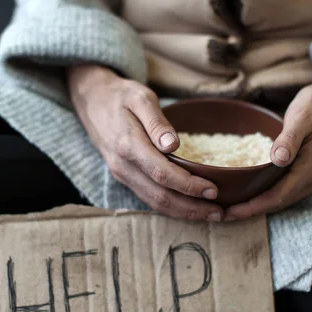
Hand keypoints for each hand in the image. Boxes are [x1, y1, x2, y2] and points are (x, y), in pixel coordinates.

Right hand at [68, 65, 222, 220]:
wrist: (91, 100)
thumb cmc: (120, 96)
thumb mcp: (140, 97)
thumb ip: (156, 122)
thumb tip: (172, 145)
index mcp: (128, 145)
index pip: (162, 173)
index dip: (188, 185)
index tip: (213, 190)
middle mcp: (123, 166)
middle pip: (160, 196)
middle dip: (191, 208)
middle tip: (219, 212)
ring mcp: (122, 174)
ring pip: (154, 203)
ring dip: (183, 213)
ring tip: (210, 215)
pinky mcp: (125, 177)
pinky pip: (149, 198)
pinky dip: (171, 208)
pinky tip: (189, 208)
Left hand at [225, 81, 311, 219]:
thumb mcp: (302, 117)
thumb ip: (290, 140)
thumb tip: (278, 159)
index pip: (278, 196)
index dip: (253, 207)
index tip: (230, 212)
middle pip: (279, 203)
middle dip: (251, 211)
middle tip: (222, 215)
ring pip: (282, 199)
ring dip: (258, 206)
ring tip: (232, 208)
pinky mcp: (310, 173)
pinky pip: (286, 190)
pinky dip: (267, 195)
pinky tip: (251, 193)